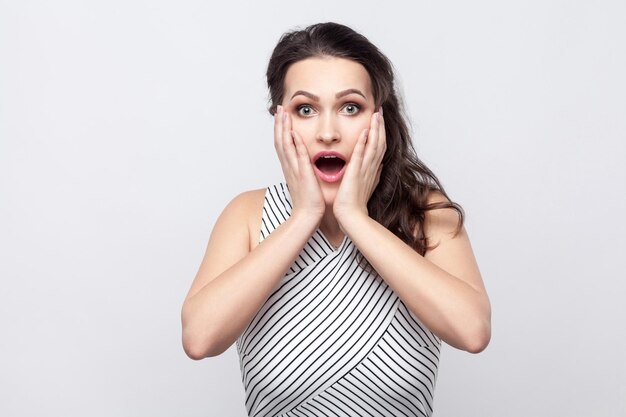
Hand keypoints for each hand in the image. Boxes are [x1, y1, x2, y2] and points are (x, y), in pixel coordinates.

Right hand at [274, 105, 324, 220]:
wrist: (308, 216)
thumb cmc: (309, 201)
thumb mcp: (304, 180)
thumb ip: (303, 168)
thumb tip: (306, 158)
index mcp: (290, 167)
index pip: (282, 144)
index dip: (280, 129)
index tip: (281, 115)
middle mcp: (289, 167)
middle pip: (280, 141)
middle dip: (279, 124)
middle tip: (279, 108)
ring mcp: (295, 170)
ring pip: (285, 146)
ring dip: (284, 129)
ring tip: (284, 114)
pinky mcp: (303, 176)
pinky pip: (298, 158)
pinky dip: (296, 145)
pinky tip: (295, 134)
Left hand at [333, 109, 385, 224]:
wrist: (351, 217)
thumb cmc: (355, 206)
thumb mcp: (366, 187)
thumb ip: (373, 176)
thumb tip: (379, 167)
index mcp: (372, 171)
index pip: (379, 148)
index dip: (380, 133)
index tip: (379, 121)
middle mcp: (372, 169)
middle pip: (380, 143)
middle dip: (380, 126)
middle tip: (380, 111)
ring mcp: (365, 171)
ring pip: (374, 146)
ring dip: (375, 130)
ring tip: (376, 114)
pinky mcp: (356, 174)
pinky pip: (361, 155)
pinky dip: (363, 143)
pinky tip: (364, 131)